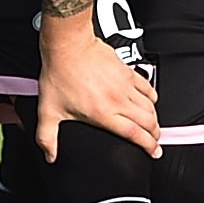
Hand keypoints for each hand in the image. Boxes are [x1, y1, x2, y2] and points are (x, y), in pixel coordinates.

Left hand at [37, 23, 158, 158]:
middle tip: (156, 140)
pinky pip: (147, 87)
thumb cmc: (60, 75)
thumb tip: (50, 156)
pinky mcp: (127, 71)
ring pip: (150, 106)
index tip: (154, 152)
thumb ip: (47, 137)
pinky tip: (151, 100)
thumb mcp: (48, 111)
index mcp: (103, 113)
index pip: (134, 134)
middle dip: (155, 134)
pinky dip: (152, 96)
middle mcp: (118, 100)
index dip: (148, 145)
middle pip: (148, 121)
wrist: (69, 46)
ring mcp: (125, 85)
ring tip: (155, 125)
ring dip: (155, 118)